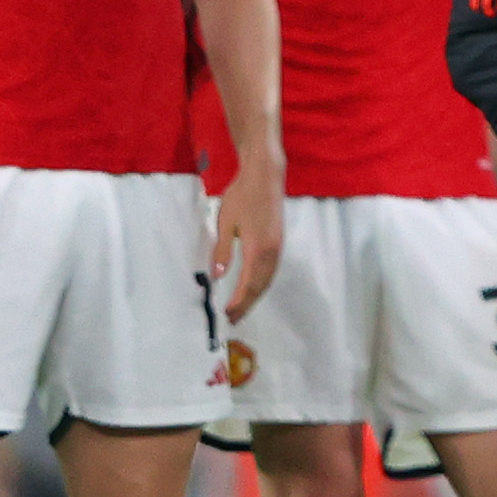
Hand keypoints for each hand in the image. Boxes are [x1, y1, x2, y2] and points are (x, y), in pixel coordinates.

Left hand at [213, 149, 285, 321]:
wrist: (265, 177)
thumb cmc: (242, 196)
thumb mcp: (225, 223)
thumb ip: (222, 251)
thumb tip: (218, 276)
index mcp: (257, 249)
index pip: (247, 283)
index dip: (238, 301)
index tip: (227, 313)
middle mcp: (271, 252)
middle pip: (260, 286)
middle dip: (247, 304)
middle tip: (234, 319)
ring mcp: (278, 247)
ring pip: (267, 280)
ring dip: (255, 296)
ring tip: (243, 308)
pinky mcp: (278, 242)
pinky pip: (271, 271)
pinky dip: (262, 284)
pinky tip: (254, 287)